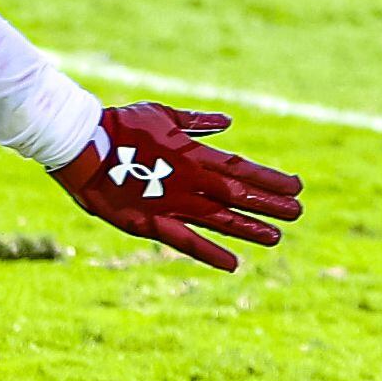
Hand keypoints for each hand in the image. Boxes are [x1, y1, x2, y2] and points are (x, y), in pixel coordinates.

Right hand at [47, 102, 301, 272]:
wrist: (83, 148)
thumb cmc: (122, 125)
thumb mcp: (164, 116)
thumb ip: (197, 124)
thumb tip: (227, 122)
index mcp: (194, 156)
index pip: (242, 169)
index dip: (270, 179)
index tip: (296, 186)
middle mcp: (190, 183)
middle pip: (238, 196)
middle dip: (269, 204)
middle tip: (299, 212)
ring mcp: (172, 205)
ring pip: (220, 220)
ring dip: (249, 228)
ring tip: (277, 237)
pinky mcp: (151, 224)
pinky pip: (185, 241)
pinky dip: (210, 253)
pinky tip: (233, 264)